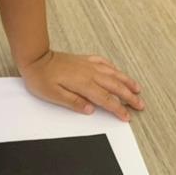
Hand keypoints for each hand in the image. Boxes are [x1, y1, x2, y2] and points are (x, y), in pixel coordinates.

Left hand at [21, 49, 143, 121]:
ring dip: (127, 81)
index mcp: (83, 85)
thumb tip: (90, 110)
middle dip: (129, 97)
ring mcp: (88, 65)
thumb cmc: (41, 78)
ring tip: (137, 89)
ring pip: (113, 73)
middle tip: (140, 105)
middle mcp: (90, 74)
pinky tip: (117, 71)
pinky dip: (113, 68)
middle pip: (115, 86)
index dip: (118, 109)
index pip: (106, 99)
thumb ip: (73, 102)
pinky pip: (104, 62)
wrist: (35, 58)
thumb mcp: (53, 95)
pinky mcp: (84, 60)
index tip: (127, 116)